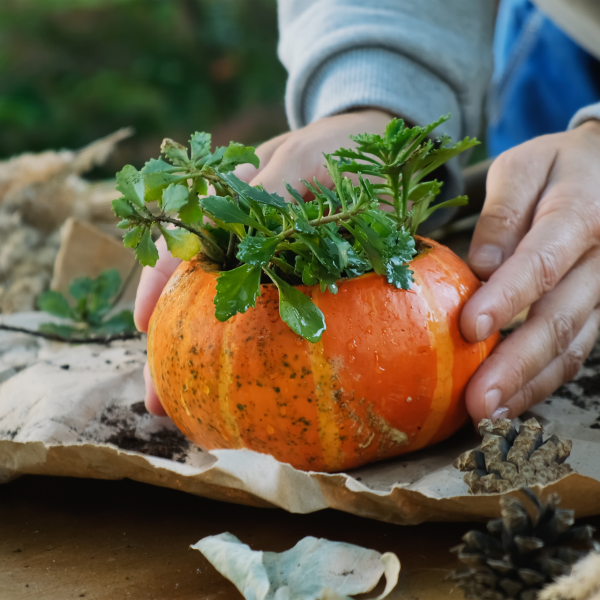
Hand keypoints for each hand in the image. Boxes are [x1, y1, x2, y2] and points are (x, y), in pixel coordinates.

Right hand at [135, 109, 392, 414]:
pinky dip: (266, 353)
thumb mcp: (302, 158)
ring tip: (192, 409)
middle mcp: (245, 241)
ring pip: (235, 317)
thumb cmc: (339, 147)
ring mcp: (275, 266)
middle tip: (157, 398)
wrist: (387, 152)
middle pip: (198, 295)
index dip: (158, 285)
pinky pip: (283, 321)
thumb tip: (233, 241)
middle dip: (175, 344)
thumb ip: (267, 191)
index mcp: (230, 205)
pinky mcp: (307, 283)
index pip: (182, 247)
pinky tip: (257, 385)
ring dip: (212, 360)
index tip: (144, 326)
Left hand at [462, 120, 599, 422]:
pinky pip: (579, 350)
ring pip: (574, 345)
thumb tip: (480, 268)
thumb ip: (502, 214)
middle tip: (477, 401)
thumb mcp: (523, 169)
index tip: (469, 330)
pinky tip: (514, 399)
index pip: (542, 262)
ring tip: (490, 416)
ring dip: (530, 384)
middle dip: (516, 364)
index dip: (507, 299)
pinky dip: (546, 379)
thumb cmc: (557, 166)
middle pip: (560, 318)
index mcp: (581, 214)